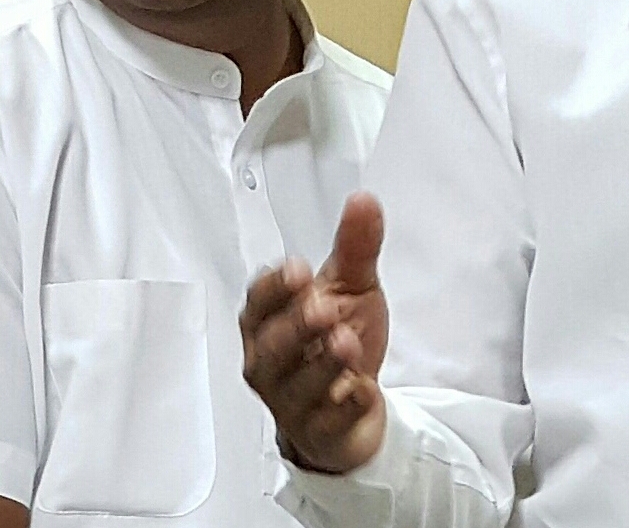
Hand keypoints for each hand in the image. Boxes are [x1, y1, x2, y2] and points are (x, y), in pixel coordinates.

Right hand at [241, 191, 388, 472]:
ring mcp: (291, 400)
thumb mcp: (352, 286)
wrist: (356, 402)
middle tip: (322, 309)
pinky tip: (361, 390)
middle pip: (270, 346)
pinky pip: (324, 425)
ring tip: (346, 343)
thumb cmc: (340, 337)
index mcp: (271, 319)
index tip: (299, 271)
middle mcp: (271, 361)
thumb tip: (363, 202)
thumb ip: (356, 246)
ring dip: (320, 366)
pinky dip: (343, 407)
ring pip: (295, 387)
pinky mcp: (317, 433)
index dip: (274, 288)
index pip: (258, 302)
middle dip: (295, 327)